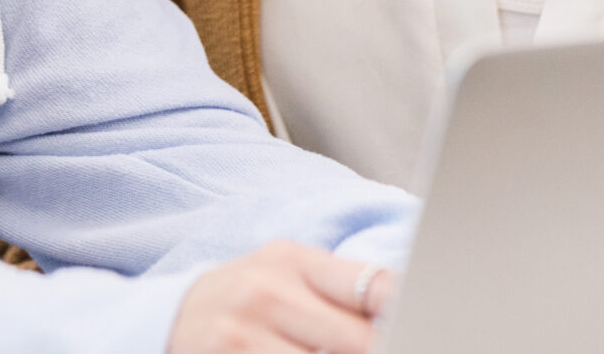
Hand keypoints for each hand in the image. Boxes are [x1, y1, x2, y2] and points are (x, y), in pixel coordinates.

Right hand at [168, 241, 398, 353]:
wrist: (171, 319)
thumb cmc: (247, 299)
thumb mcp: (286, 276)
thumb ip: (341, 292)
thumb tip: (409, 313)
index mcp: (293, 259)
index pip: (375, 285)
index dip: (412, 315)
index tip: (431, 327)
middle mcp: (267, 291)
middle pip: (359, 341)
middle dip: (384, 349)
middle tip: (404, 345)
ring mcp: (243, 334)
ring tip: (339, 352)